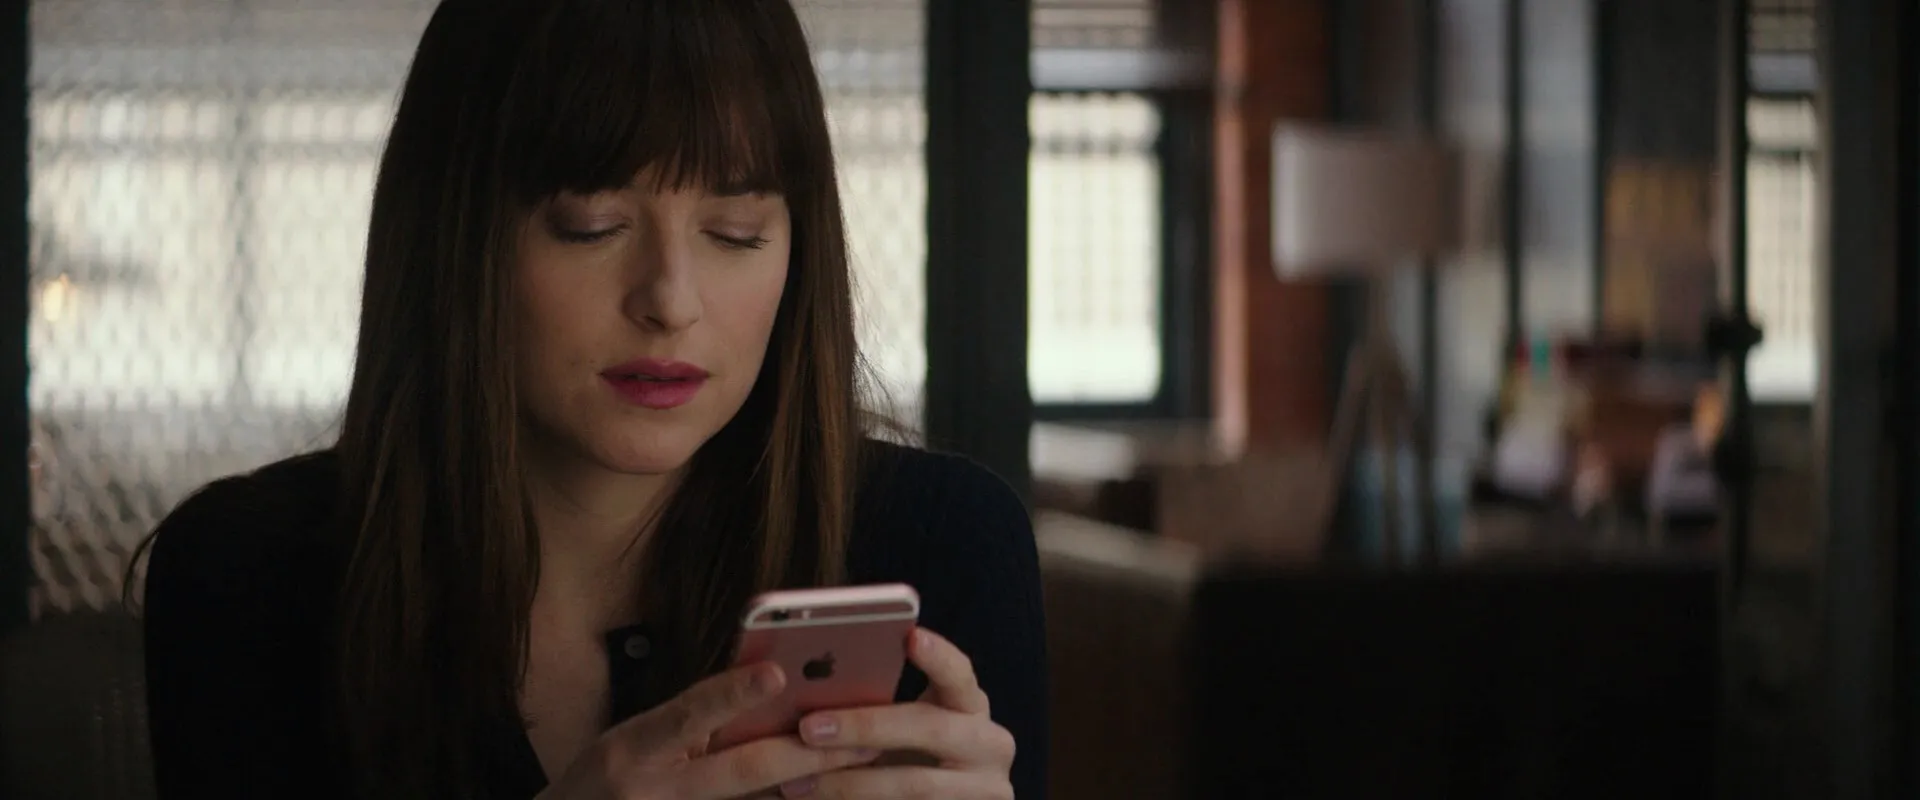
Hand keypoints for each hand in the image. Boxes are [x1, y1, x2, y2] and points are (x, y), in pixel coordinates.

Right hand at [538, 662, 881, 799]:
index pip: (688, 713)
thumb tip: (765, 689)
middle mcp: (655, 789)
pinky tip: (822, 790)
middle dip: (807, 752)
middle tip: (864, 737)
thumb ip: (692, 719)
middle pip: (742, 769)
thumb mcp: (634, 738)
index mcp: (635, 748)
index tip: (777, 673)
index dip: (732, 694)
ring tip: (861, 767)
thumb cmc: (604, 779)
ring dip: (809, 786)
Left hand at [778, 629, 1015, 798]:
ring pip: (914, 785)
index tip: (911, 636)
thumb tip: (809, 682)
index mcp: (972, 706)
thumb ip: (881, 704)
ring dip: (849, 784)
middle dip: (866, 727)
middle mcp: (990, 745)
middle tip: (809, 729)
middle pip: (931, 729)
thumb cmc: (913, 756)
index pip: (960, 673)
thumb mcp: (909, 727)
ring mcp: (985, 790)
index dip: (939, 656)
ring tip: (797, 783)